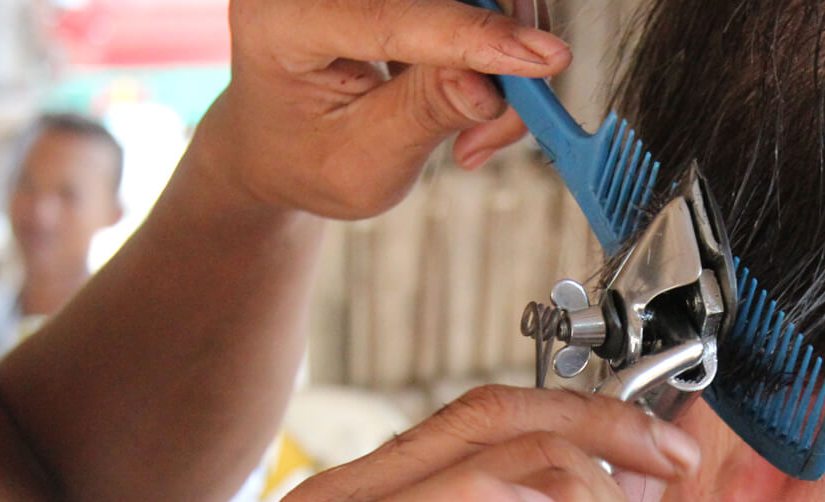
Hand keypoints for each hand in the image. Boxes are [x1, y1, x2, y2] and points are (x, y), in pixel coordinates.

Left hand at [201, 0, 570, 218]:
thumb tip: (492, 85)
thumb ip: (424, 117)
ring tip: (476, 131)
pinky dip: (486, 42)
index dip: (472, 36)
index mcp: (283, 20)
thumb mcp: (362, 164)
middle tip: (505, 119)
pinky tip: (469, 93)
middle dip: (495, 43)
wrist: (281, 144)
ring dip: (495, 50)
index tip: (543, 61)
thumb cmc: (310, 160)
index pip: (388, 14)